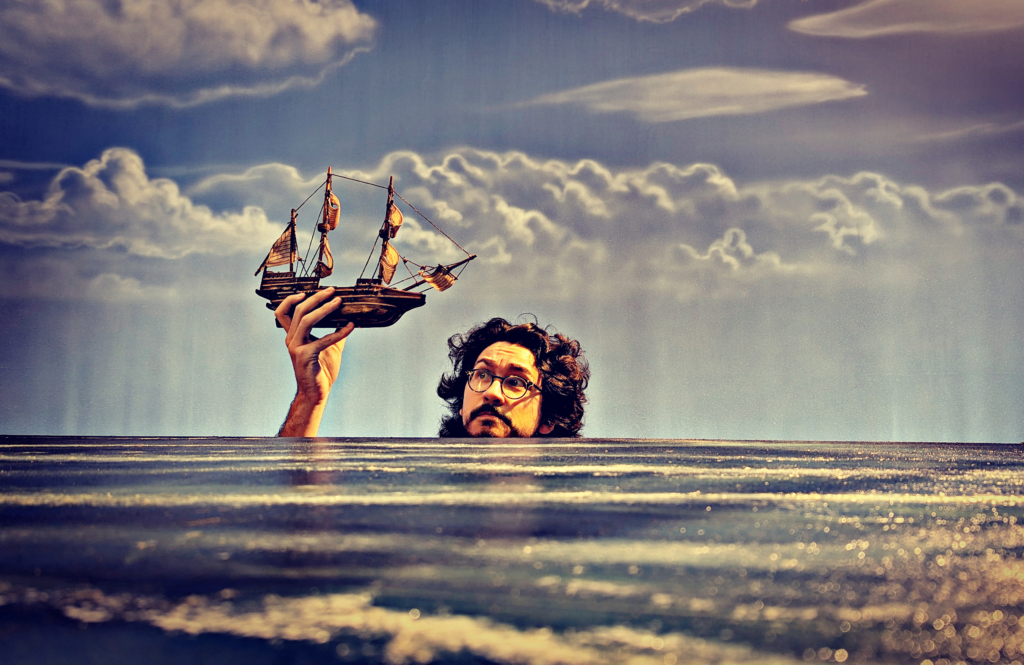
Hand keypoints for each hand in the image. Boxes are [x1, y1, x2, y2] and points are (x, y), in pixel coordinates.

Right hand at [275, 288, 354, 435]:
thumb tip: (349, 318)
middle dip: (316, 298)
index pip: (283, 312)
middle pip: (299, 311)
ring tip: (339, 302)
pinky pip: (323, 339)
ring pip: (307, 320)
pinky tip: (351, 327)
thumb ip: (335, 331)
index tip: (307, 291)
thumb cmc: (321, 369)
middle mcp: (291, 339)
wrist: (316, 392)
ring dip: (324, 309)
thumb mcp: (330, 346)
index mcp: (293, 336)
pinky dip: (339, 332)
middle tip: (333, 291)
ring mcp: (297, 347)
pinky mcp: (306, 356)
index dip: (291, 299)